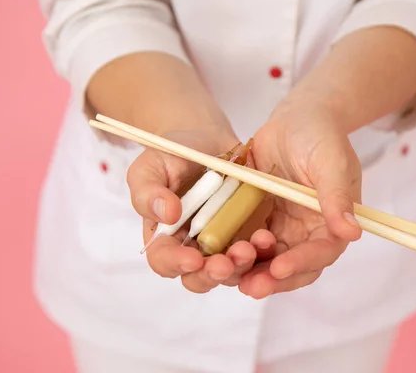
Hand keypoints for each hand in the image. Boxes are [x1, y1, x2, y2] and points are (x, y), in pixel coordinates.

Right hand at [127, 128, 272, 292]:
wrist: (206, 139)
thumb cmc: (171, 153)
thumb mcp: (151, 166)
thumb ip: (148, 191)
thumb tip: (166, 215)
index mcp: (165, 237)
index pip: (164, 261)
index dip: (176, 264)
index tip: (192, 258)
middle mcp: (193, 247)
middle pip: (199, 277)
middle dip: (212, 274)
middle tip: (224, 264)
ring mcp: (223, 242)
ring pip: (232, 269)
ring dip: (240, 266)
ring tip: (249, 249)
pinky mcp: (248, 233)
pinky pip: (258, 251)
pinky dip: (262, 251)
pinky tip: (266, 238)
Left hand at [239, 95, 362, 298]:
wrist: (296, 117)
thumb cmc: (321, 136)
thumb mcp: (331, 163)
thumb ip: (336, 198)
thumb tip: (352, 233)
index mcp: (330, 223)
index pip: (320, 254)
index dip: (301, 264)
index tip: (280, 268)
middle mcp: (306, 232)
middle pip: (291, 267)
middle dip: (271, 280)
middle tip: (250, 287)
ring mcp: (280, 227)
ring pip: (264, 259)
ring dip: (248, 269)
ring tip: (228, 272)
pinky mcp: (257, 219)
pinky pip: (244, 240)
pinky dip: (232, 249)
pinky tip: (215, 254)